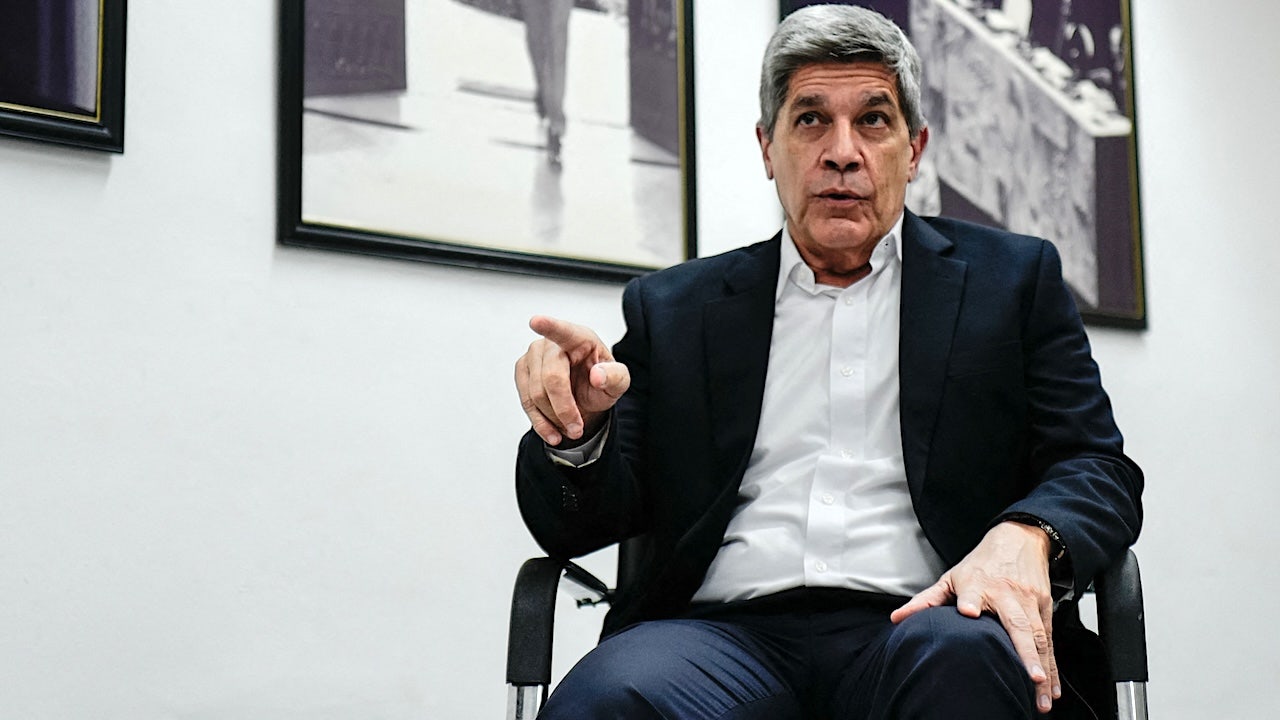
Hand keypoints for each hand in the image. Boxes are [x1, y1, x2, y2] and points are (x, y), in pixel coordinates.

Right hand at [514, 315, 630, 446]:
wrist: (585, 393)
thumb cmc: (601, 380)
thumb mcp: (619, 382)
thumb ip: (615, 377)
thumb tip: (598, 376)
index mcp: (579, 337)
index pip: (563, 332)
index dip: (549, 326)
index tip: (535, 321)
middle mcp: (551, 343)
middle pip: (551, 379)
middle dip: (564, 409)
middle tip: (578, 430)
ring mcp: (532, 355)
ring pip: (535, 394)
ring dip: (554, 418)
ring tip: (571, 429)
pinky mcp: (522, 371)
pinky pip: (526, 402)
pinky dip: (540, 422)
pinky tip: (553, 433)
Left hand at [890, 521, 1058, 713]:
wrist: (1020, 539)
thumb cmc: (981, 564)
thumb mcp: (951, 577)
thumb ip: (927, 600)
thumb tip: (897, 618)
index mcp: (977, 584)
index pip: (970, 593)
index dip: (969, 601)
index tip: (969, 612)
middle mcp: (1006, 594)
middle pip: (1017, 624)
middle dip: (1025, 652)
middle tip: (1030, 678)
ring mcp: (1028, 602)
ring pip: (1038, 637)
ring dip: (1042, 668)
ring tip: (1042, 696)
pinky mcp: (1044, 608)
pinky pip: (1049, 641)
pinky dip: (1052, 665)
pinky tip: (1051, 688)